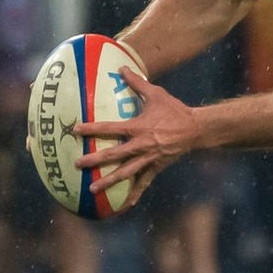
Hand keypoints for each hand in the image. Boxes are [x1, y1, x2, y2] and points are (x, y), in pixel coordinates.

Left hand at [73, 70, 198, 207]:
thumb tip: (122, 67)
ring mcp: (149, 159)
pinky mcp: (156, 167)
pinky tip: (124, 205)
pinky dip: (134, 194)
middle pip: (114, 155)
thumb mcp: (156, 94)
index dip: (93, 129)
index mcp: (139, 127)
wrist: (196, 130)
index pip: (111, 128)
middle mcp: (142, 145)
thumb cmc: (175, 110)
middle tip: (77, 164)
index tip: (76, 130)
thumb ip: (137, 82)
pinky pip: (143, 182)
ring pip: (125, 172)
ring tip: (92, 188)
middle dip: (95, 160)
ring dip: (108, 181)